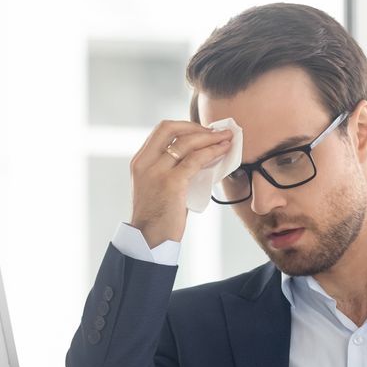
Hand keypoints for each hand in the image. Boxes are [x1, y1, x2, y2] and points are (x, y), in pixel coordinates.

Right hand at [128, 119, 236, 247]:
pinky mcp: (171, 183)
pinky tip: (223, 151)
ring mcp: (157, 171)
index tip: (201, 131)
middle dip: (196, 126)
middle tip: (216, 132)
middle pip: (170, 128)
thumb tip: (199, 158)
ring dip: (210, 137)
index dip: (184, 126)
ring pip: (186, 142)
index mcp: (140, 161)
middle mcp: (145, 162)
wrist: (150, 240)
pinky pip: (195, 160)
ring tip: (226, 138)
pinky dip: (212, 152)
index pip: (161, 130)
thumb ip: (170, 170)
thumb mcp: (157, 186)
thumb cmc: (158, 217)